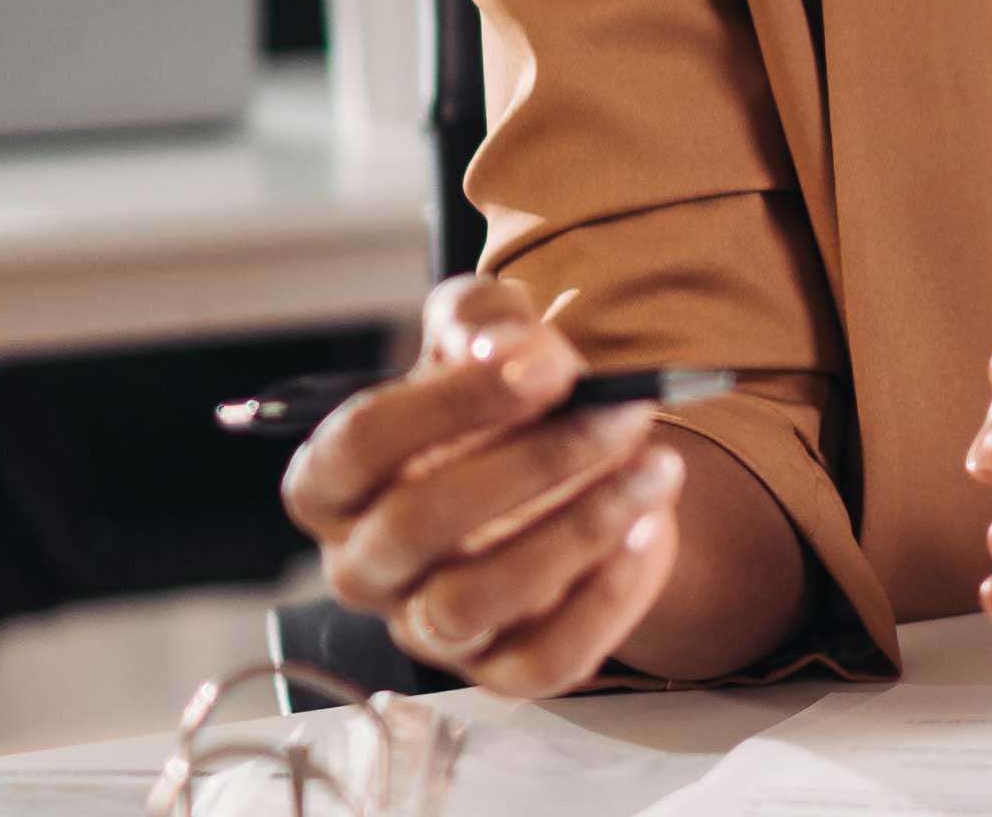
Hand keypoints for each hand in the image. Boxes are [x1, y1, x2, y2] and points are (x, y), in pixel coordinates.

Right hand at [282, 275, 688, 697]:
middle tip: (624, 411)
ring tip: (656, 466)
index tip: (550, 366)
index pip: (360, 445)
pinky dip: (607, 596)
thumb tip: (506, 345)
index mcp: (335, 481)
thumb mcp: (489, 337)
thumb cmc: (505, 404)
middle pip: (417, 524)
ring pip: (474, 601)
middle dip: (533, 460)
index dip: (454, 401)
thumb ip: (483, 320)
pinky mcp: (499, 671)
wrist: (575, 472)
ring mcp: (426, 627)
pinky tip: (649, 527)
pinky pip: (544, 659)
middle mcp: (364, 565)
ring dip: (578, 528)